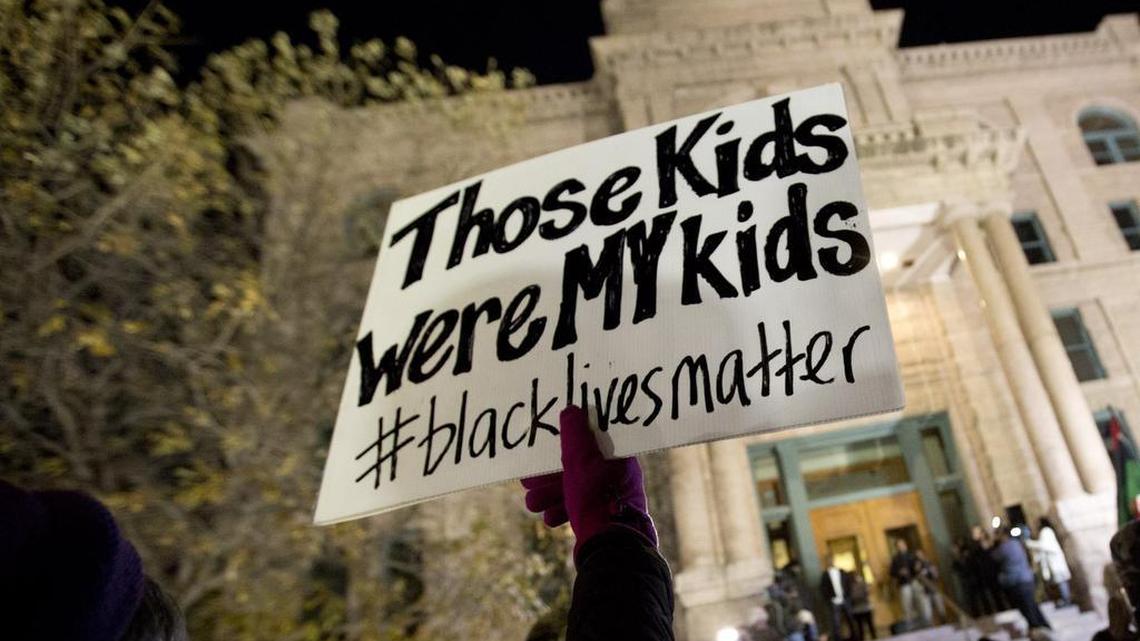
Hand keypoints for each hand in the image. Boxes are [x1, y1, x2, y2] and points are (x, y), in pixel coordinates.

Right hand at [520, 405, 656, 560]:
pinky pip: (579, 510)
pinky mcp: (602, 520)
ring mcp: (610, 500)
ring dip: (550, 495)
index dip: (564, 445)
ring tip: (532, 502)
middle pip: (576, 469)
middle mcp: (616, 478)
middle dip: (548, 476)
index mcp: (617, 458)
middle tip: (528, 481)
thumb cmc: (596, 499)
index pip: (589, 443)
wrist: (609, 548)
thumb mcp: (581, 460)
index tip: (544, 448)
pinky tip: (550, 518)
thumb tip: (571, 409)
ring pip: (574, 491)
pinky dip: (562, 511)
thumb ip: (574, 434)